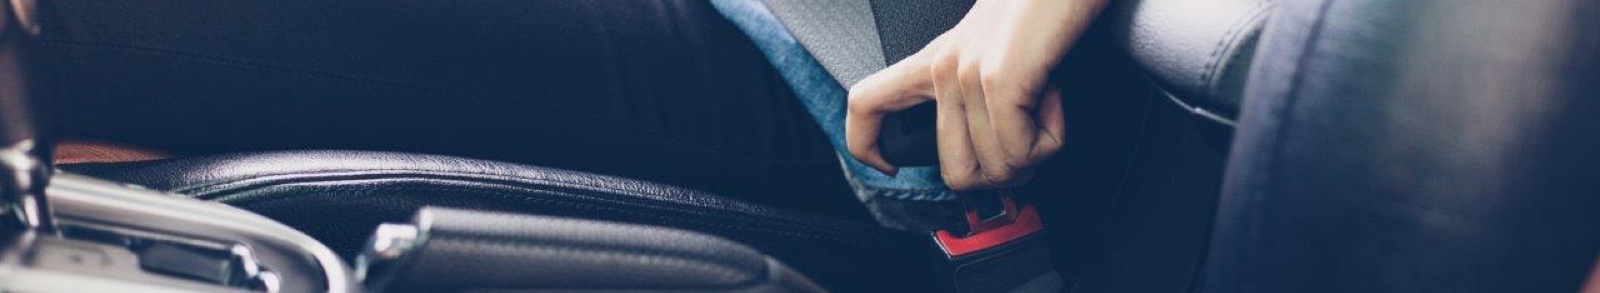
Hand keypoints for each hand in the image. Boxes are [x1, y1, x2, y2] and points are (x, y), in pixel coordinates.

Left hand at [845, 0, 1104, 190]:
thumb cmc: (1048, 8)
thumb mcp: (998, 48)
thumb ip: (980, 92)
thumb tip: (996, 155)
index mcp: (935, 61)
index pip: (866, 104)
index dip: (867, 147)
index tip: (892, 166)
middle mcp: (943, 68)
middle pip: (955, 173)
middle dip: (1002, 177)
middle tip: (1029, 147)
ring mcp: (966, 74)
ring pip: (997, 169)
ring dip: (1035, 153)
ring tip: (1046, 105)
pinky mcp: (997, 80)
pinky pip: (1020, 153)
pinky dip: (1050, 140)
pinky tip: (1054, 98)